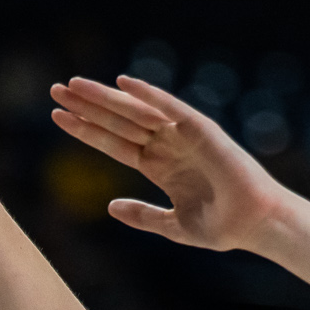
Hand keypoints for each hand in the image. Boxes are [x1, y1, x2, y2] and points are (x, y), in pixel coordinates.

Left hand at [50, 76, 288, 251]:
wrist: (255, 225)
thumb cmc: (221, 226)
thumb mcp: (173, 226)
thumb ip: (143, 216)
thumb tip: (110, 207)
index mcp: (158, 166)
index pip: (113, 142)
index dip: (85, 130)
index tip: (56, 116)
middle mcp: (166, 146)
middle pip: (117, 122)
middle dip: (86, 107)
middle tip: (54, 89)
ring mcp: (182, 136)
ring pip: (136, 112)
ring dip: (106, 97)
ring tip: (74, 85)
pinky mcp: (202, 131)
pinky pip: (171, 108)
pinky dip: (149, 94)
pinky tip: (123, 82)